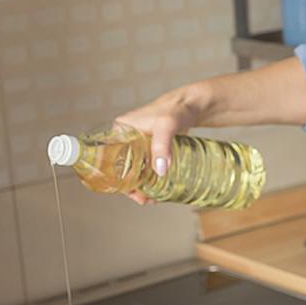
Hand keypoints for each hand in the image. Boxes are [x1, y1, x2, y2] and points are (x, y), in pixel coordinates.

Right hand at [115, 87, 204, 204]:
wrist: (194, 104)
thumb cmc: (177, 110)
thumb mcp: (166, 127)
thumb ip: (162, 146)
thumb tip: (159, 171)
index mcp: (120, 129)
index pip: (111, 160)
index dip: (118, 179)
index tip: (132, 193)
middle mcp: (126, 135)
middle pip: (123, 166)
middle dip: (131, 186)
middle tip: (144, 200)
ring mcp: (139, 141)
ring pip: (135, 168)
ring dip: (141, 184)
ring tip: (152, 198)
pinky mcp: (152, 145)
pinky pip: (147, 164)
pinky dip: (150, 177)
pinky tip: (158, 188)